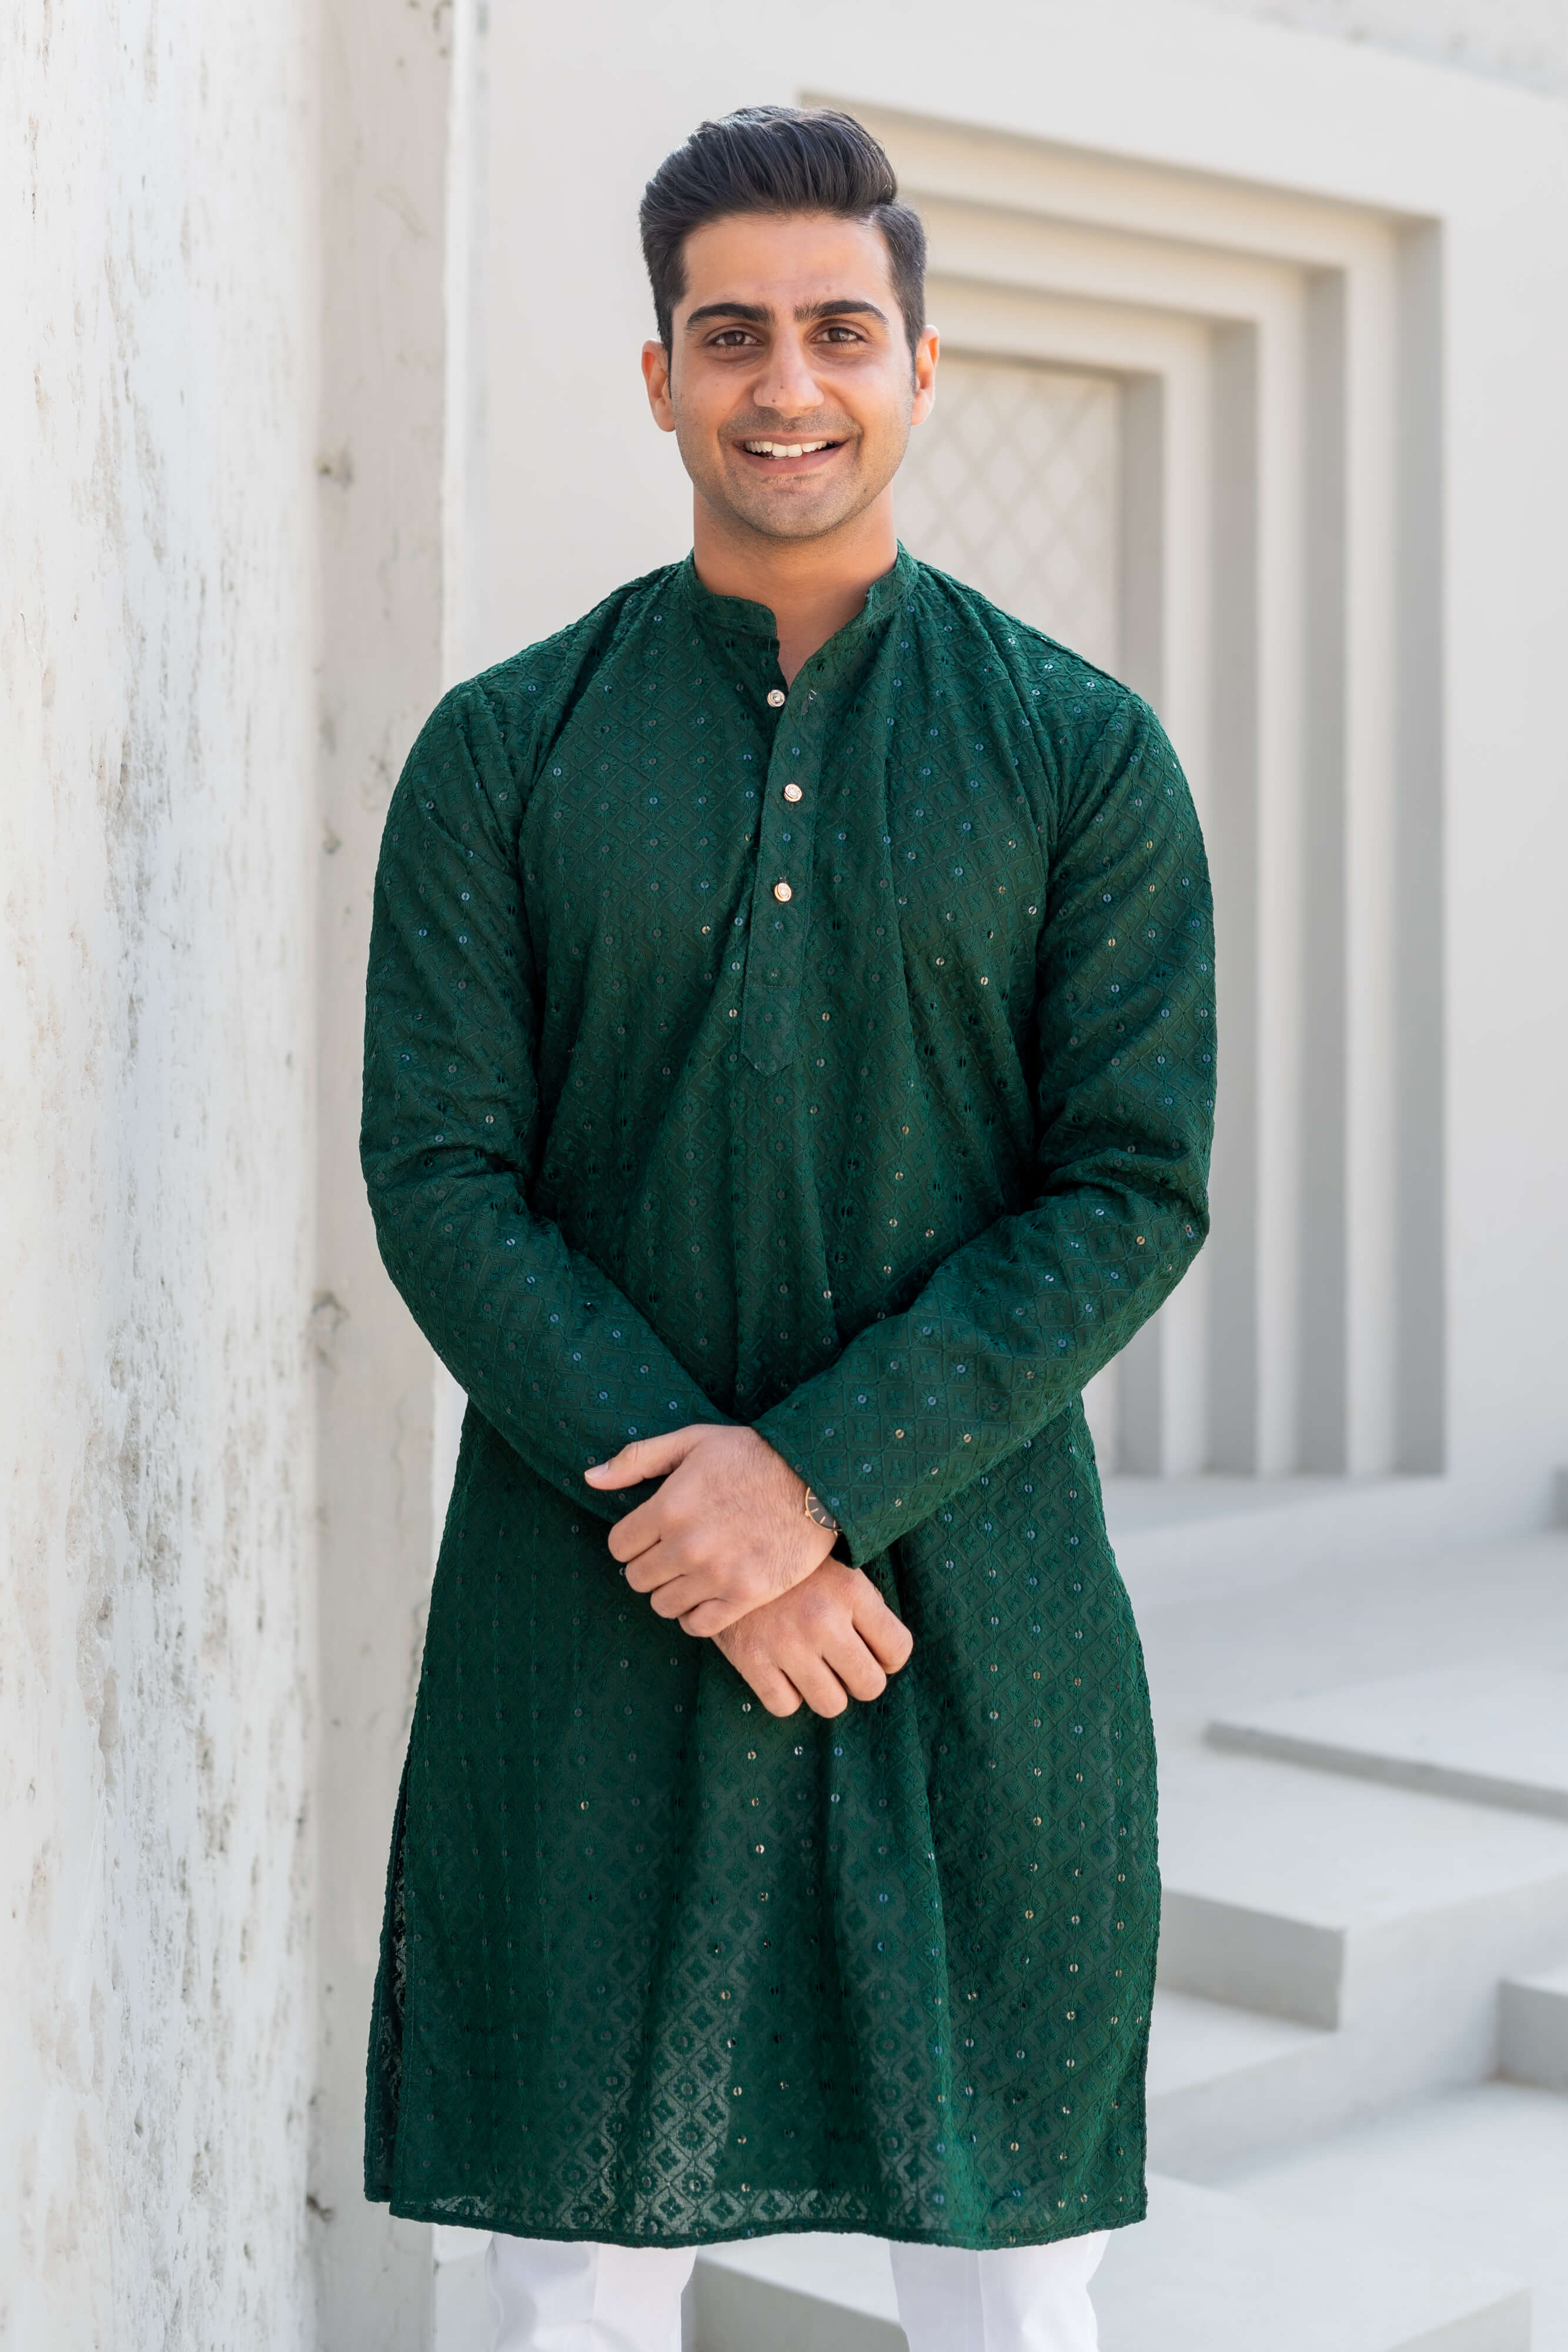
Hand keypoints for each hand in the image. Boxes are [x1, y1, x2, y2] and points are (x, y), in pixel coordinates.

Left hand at [585, 1424, 834, 1636]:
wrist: (818, 1478)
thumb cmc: (753, 1455)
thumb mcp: (692, 1441)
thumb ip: (637, 1459)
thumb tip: (590, 1479)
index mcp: (668, 1506)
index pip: (618, 1547)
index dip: (631, 1541)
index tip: (649, 1535)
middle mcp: (686, 1545)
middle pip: (637, 1579)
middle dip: (648, 1567)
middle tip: (670, 1554)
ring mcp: (716, 1574)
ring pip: (663, 1605)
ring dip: (671, 1591)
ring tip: (691, 1574)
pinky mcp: (745, 1595)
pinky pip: (698, 1625)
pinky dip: (696, 1615)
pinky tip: (707, 1595)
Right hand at [714, 1561, 914, 1717]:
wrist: (725, 1545)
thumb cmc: (791, 1562)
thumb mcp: (836, 1567)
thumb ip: (864, 1606)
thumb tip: (886, 1656)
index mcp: (851, 1591)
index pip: (898, 1649)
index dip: (890, 1658)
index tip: (874, 1652)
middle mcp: (822, 1619)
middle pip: (870, 1686)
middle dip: (860, 1679)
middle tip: (843, 1662)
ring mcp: (786, 1643)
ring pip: (831, 1705)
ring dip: (826, 1691)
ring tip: (813, 1666)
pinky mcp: (750, 1659)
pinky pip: (785, 1706)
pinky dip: (785, 1694)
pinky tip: (780, 1668)